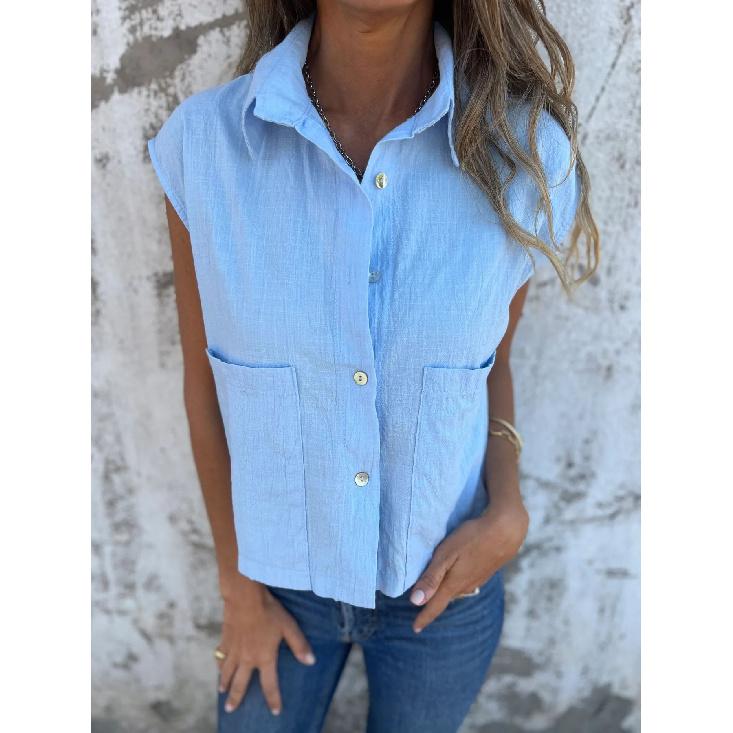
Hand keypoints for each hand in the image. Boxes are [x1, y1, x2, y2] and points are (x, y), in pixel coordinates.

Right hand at [216, 576, 315, 715]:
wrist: (245, 597)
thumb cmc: (269, 611)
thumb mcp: (289, 626)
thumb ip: (299, 645)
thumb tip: (311, 662)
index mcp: (264, 657)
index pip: (269, 685)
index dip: (273, 699)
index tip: (275, 711)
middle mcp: (247, 658)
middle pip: (240, 684)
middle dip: (236, 698)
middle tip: (231, 710)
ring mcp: (234, 650)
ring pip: (226, 672)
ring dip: (224, 683)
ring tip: (222, 692)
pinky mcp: (225, 639)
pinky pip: (220, 656)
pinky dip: (219, 664)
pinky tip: (219, 666)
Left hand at [409, 501, 528, 632]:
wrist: (506, 531)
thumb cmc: (472, 539)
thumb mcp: (446, 555)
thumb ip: (431, 578)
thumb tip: (415, 602)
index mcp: (453, 584)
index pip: (435, 606)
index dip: (424, 618)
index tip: (415, 629)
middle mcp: (465, 586)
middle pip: (445, 598)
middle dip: (433, 604)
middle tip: (421, 609)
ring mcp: (477, 579)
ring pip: (456, 590)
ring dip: (445, 592)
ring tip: (435, 592)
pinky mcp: (485, 571)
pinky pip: (466, 582)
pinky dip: (456, 583)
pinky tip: (456, 576)